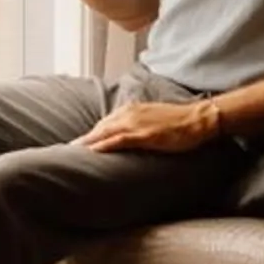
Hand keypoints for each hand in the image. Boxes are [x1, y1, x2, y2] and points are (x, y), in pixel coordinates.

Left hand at [82, 96, 220, 153]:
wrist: (198, 118)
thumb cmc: (179, 122)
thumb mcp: (153, 120)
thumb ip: (137, 126)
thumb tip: (126, 138)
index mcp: (131, 110)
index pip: (104, 124)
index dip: (89, 135)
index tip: (75, 145)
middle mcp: (129, 114)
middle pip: (99, 128)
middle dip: (83, 139)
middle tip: (66, 150)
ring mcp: (136, 123)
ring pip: (104, 132)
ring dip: (87, 142)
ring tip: (71, 152)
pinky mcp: (144, 135)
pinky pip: (119, 139)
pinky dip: (104, 144)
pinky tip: (93, 151)